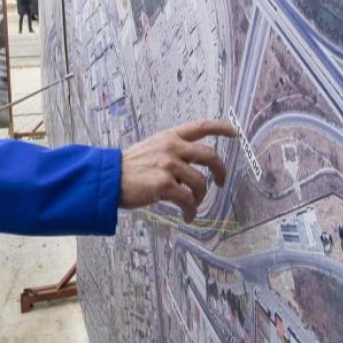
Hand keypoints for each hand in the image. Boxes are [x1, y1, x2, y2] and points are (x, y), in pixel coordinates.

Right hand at [119, 119, 237, 221]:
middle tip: (221, 183)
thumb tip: (190, 167)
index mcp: (169, 137)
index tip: (235, 134)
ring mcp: (168, 165)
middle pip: (210, 156)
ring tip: (193, 205)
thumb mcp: (150, 149)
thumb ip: (170, 152)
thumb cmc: (126, 168)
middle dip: (221, 171)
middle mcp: (171, 147)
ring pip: (201, 183)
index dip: (221, 128)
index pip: (201, 126)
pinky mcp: (164, 184)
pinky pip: (188, 200)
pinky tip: (187, 216)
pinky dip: (191, 211)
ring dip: (200, 197)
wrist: (106, 179)